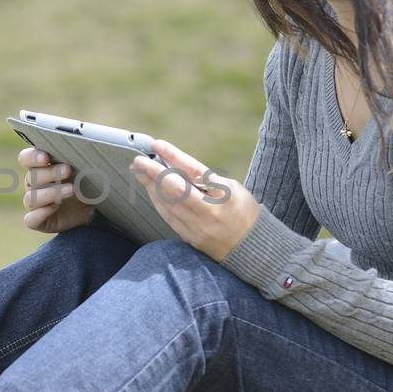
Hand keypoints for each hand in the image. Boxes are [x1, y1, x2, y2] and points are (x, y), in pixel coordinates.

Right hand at [17, 146, 96, 233]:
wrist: (89, 209)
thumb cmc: (83, 184)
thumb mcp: (84, 171)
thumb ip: (79, 162)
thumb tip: (87, 153)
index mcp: (39, 167)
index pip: (26, 158)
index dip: (33, 157)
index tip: (46, 157)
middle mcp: (33, 184)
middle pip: (32, 177)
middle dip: (50, 173)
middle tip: (68, 170)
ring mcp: (34, 203)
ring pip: (31, 198)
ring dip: (50, 193)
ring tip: (71, 190)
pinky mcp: (37, 221)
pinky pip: (30, 219)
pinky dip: (40, 214)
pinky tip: (54, 208)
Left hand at [128, 139, 259, 261]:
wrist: (253, 246)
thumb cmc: (242, 209)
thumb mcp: (232, 187)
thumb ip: (204, 178)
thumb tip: (174, 165)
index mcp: (225, 194)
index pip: (194, 170)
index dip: (173, 156)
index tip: (157, 145)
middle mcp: (211, 211)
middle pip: (175, 189)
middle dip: (153, 172)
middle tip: (138, 160)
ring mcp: (199, 227)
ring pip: (167, 203)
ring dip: (151, 186)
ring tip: (140, 172)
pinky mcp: (191, 238)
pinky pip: (168, 216)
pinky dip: (158, 201)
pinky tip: (150, 190)